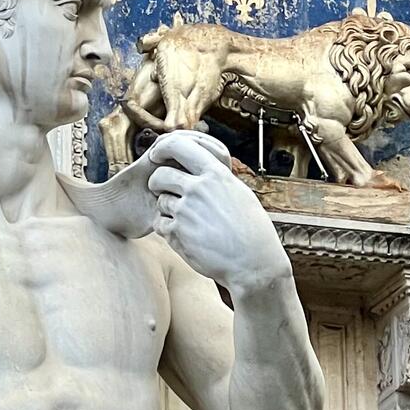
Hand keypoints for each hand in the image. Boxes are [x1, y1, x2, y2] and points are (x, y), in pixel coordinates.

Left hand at [146, 131, 289, 292]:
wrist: (253, 263)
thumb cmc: (252, 231)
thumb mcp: (239, 192)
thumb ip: (217, 179)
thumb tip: (204, 168)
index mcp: (215, 174)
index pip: (178, 146)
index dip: (162, 148)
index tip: (156, 155)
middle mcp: (197, 189)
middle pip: (160, 175)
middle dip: (158, 183)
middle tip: (165, 191)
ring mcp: (185, 211)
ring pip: (160, 202)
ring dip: (167, 209)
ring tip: (188, 221)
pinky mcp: (177, 234)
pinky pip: (159, 224)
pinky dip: (167, 229)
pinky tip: (185, 235)